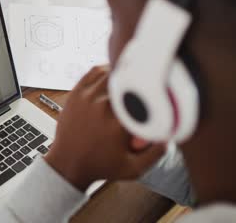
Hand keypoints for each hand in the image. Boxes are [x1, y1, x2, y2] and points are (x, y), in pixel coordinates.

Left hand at [45, 65, 165, 190]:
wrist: (68, 164)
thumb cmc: (99, 166)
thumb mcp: (133, 168)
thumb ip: (156, 153)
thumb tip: (170, 133)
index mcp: (119, 123)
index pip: (144, 95)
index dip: (154, 91)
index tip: (159, 92)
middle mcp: (102, 107)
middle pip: (129, 80)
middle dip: (139, 81)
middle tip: (145, 85)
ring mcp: (87, 98)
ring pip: (111, 72)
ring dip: (123, 74)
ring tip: (131, 80)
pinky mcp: (76, 94)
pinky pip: (94, 72)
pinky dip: (106, 69)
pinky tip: (113, 75)